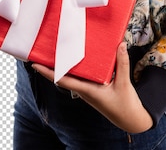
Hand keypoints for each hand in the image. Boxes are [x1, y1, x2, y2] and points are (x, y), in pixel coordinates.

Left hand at [32, 43, 152, 133]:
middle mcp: (84, 90)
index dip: (47, 73)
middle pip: (63, 77)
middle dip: (52, 66)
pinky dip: (76, 68)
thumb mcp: (124, 83)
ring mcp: (88, 90)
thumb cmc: (125, 105)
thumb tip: (119, 44)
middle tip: (43, 51)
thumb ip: (122, 63)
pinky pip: (81, 77)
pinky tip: (77, 58)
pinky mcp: (94, 89)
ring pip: (71, 76)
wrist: (130, 119)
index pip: (62, 80)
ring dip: (63, 66)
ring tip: (56, 51)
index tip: (35, 64)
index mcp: (87, 91)